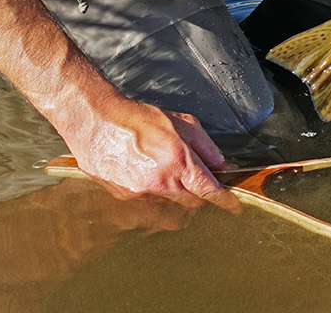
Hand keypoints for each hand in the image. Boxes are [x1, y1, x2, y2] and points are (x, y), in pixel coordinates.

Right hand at [61, 95, 239, 213]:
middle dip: (200, 197)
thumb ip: (206, 147)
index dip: (226, 201)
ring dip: (178, 202)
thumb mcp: (181, 122)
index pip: (210, 191)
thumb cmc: (137, 119)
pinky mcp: (126, 200)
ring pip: (172, 212)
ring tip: (170, 182)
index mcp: (178, 160)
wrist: (96, 122)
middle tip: (197, 184)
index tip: (234, 206)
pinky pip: (150, 211)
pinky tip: (151, 184)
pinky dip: (157, 203)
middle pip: (193, 205)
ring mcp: (141, 194)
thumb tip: (223, 165)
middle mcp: (161, 182)